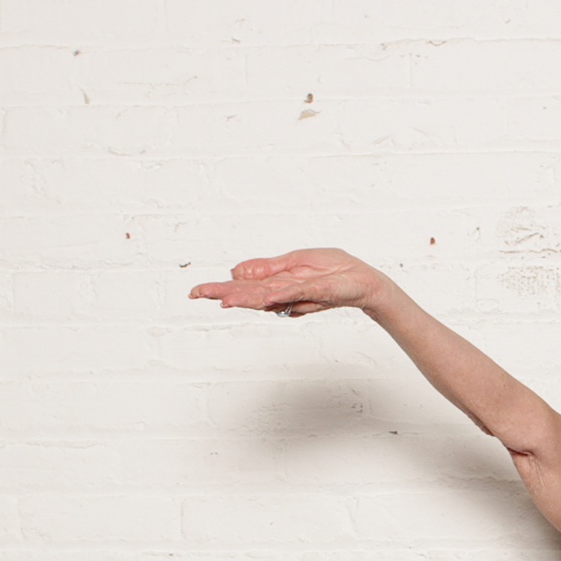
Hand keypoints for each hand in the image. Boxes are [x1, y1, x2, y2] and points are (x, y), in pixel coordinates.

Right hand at [189, 248, 395, 317]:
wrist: (363, 282)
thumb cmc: (334, 271)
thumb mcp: (295, 261)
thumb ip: (267, 269)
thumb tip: (236, 272)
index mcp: (277, 283)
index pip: (244, 288)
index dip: (221, 289)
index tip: (197, 292)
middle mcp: (284, 293)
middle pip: (249, 295)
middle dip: (224, 294)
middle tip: (198, 295)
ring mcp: (298, 295)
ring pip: (266, 297)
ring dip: (244, 297)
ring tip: (221, 298)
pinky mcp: (315, 293)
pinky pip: (294, 293)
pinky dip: (279, 294)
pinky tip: (262, 296)